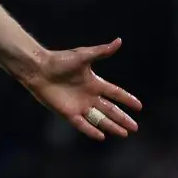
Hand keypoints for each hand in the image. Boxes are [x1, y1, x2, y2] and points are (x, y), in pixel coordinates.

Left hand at [24, 37, 141, 140]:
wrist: (38, 68)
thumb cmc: (59, 60)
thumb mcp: (83, 56)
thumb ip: (101, 51)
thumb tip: (119, 41)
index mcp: (94, 83)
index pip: (115, 93)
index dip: (127, 99)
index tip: (139, 106)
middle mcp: (88, 96)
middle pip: (110, 110)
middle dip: (122, 118)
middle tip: (135, 128)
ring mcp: (79, 105)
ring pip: (99, 118)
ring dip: (111, 126)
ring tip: (124, 134)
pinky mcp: (67, 112)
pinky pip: (82, 124)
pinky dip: (91, 130)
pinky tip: (102, 136)